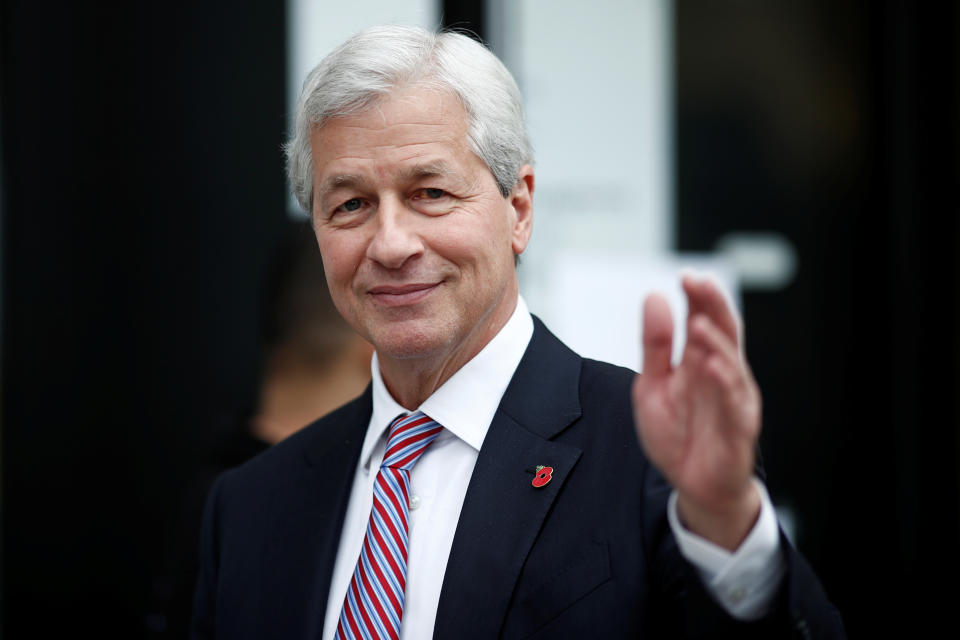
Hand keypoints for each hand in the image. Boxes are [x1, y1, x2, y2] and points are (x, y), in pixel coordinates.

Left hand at [632, 275, 761, 549]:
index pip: (704, 319)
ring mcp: (732, 399)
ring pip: (732, 362)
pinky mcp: (738, 427)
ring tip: (699, 323)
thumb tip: (654, 298)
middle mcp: (721, 374)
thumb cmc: (677, 434)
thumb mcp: (652, 385)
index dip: (698, 297)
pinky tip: (712, 365)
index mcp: (700, 361)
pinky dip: (725, 382)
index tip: (685, 276)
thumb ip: (655, 345)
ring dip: (717, 342)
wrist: (692, 485)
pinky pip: (734, 401)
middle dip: (713, 305)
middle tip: (699, 283)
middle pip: (724, 331)